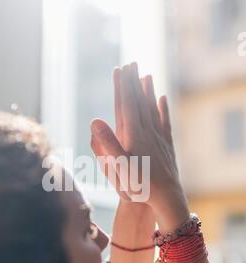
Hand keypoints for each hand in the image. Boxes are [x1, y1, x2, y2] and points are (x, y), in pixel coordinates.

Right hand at [90, 63, 188, 231]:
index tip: (121, 68)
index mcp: (134, 135)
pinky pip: (164, 121)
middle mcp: (148, 132)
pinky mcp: (166, 145)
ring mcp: (159, 137)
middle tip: (131, 63)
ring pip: (152, 108)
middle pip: (139, 101)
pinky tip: (162, 99)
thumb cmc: (140, 186)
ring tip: (146, 74)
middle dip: (134, 82)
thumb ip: (106, 144)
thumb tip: (94, 121)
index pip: (127, 104)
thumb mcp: (119, 168)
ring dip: (148, 91)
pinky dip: (162, 108)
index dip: (123, 85)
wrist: (167, 199)